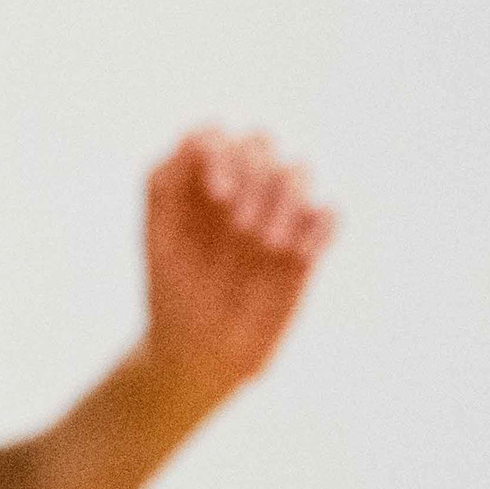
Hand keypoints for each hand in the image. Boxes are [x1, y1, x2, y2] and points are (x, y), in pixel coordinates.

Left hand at [138, 129, 332, 419]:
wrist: (200, 354)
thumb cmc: (173, 294)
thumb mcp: (159, 239)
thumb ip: (164, 184)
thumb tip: (195, 139)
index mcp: (200, 184)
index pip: (218, 134)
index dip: (223, 151)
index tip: (217, 193)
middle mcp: (241, 191)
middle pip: (262, 142)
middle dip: (255, 174)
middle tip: (240, 225)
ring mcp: (276, 216)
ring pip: (299, 169)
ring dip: (286, 198)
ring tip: (266, 244)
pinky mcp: (307, 246)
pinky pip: (331, 212)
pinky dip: (321, 224)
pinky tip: (299, 254)